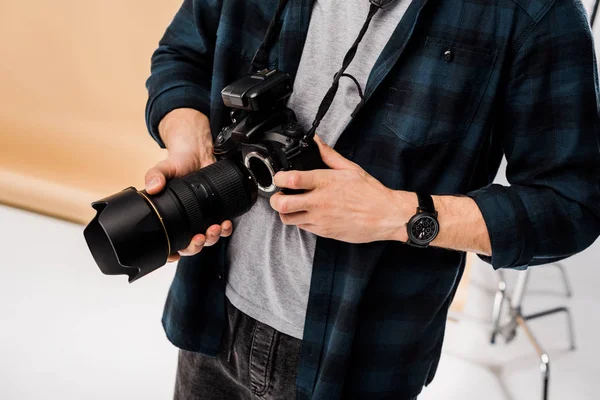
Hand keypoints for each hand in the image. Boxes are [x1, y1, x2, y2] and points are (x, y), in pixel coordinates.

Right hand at [145, 108, 232, 261]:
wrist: (198, 153)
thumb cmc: (178, 163)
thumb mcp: (163, 168)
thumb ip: (155, 175)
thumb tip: (153, 187)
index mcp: (169, 216)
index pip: (168, 242)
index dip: (171, 253)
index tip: (174, 254)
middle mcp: (185, 221)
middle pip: (190, 246)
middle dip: (196, 246)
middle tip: (199, 238)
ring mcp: (201, 218)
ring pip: (207, 239)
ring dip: (212, 238)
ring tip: (215, 228)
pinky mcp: (216, 212)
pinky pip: (222, 228)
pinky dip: (225, 229)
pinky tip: (225, 223)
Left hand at [269, 135, 414, 242]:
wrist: (386, 216)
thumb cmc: (370, 193)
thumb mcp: (350, 168)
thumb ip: (328, 154)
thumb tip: (315, 140)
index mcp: (325, 182)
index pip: (292, 179)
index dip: (279, 177)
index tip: (279, 177)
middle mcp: (320, 202)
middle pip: (283, 204)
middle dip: (275, 199)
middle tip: (279, 194)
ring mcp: (320, 219)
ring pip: (288, 219)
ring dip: (285, 212)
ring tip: (291, 205)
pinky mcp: (324, 231)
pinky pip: (302, 227)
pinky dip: (299, 220)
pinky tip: (306, 213)